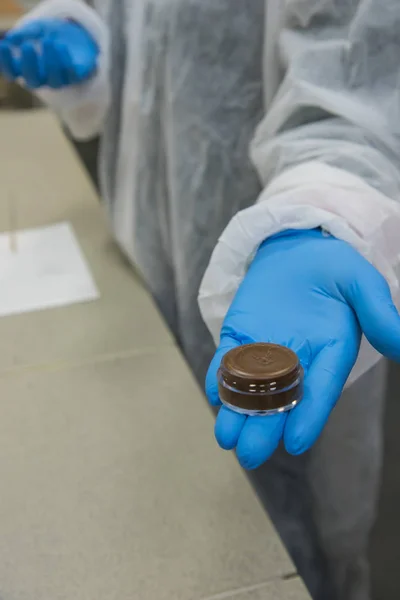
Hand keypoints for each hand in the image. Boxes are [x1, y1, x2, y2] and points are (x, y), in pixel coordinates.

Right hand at [0, 19, 97, 88]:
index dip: (6, 62)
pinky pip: (71, 75)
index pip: (12, 72)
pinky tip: (60, 46)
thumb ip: (25, 33)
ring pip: (53, 81)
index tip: (4, 46)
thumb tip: (12, 39)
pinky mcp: (76, 77)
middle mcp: (42, 79)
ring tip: (47, 41)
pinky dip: (65, 62)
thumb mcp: (36, 29)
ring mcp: (59, 80)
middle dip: (29, 64)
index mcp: (27, 68)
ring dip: (50, 62)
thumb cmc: (50, 34)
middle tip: (27, 46)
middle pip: (32, 81)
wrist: (76, 38)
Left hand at [206, 229, 399, 468]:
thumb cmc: (332, 265)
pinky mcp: (240, 335)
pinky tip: (215, 394)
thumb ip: (378, 312)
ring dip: (238, 411)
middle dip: (265, 426)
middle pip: (281, 398)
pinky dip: (221, 376)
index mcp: (330, 351)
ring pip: (251, 386)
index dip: (309, 415)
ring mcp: (265, 348)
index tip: (295, 443)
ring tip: (227, 437)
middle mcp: (297, 357)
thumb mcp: (360, 282)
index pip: (320, 389)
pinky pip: (229, 359)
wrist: (298, 245)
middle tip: (249, 454)